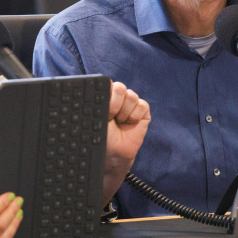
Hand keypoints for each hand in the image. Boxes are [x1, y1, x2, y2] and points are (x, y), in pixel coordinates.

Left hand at [103, 81, 150, 202]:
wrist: (113, 153)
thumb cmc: (100, 136)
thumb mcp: (95, 118)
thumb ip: (98, 102)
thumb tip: (99, 88)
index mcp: (105, 96)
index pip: (107, 83)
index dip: (106, 94)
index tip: (102, 109)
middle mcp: (118, 97)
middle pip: (120, 87)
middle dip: (114, 103)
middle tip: (111, 117)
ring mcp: (131, 104)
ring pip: (131, 95)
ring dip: (124, 111)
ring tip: (120, 122)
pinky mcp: (143, 111)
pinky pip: (142, 105)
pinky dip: (135, 115)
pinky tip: (129, 123)